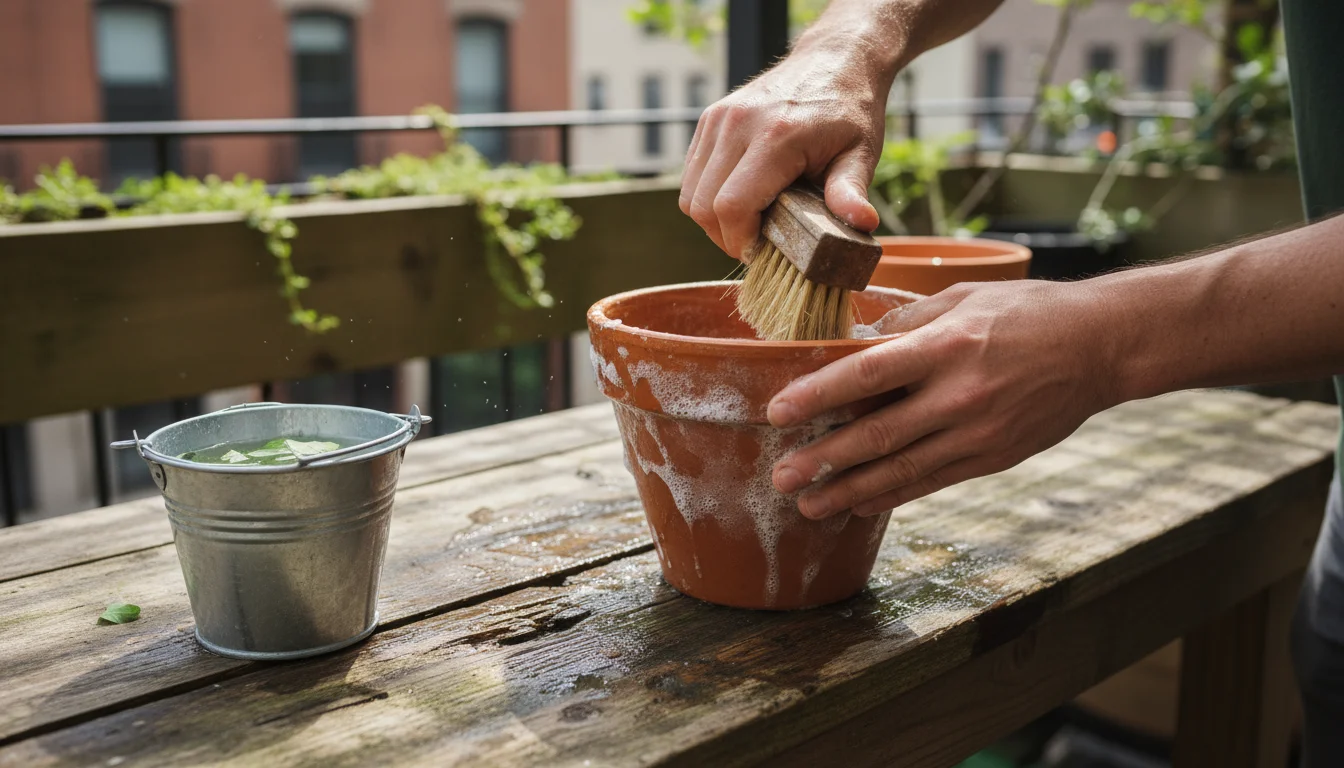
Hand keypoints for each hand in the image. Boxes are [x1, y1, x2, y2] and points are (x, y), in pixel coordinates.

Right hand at [679, 41, 889, 259]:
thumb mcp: (861, 153)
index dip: (741, 242)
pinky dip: (708, 197)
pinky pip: (691, 175)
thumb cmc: (850, 111)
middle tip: (757, 243)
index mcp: (776, 137)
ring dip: (713, 220)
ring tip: (748, 222)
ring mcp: (718, 119)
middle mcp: (737, 124)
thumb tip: (863, 225)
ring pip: (690, 195)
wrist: (835, 59)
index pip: (732, 207)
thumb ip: (851, 191)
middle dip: (726, 237)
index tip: (763, 252)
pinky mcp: (709, 119)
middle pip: (703, 207)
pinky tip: (740, 198)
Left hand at [766, 280, 1123, 517]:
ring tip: (808, 507)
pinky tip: (858, 504)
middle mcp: (960, 394)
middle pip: (878, 434)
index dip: (819, 395)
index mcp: (947, 345)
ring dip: (849, 491)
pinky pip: (932, 482)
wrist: (1102, 346)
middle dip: (824, 461)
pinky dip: (892, 496)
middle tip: (781, 478)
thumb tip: (853, 341)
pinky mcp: (993, 457)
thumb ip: (906, 321)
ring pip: (902, 470)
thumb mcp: (963, 297)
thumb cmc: (1027, 312)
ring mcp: (978, 432)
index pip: (868, 372)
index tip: (778, 413)